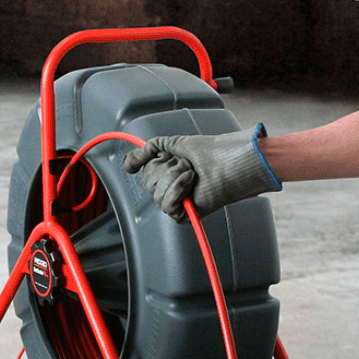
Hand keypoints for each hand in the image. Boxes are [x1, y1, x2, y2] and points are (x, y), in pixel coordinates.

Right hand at [122, 124, 279, 221]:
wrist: (230, 162)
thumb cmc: (214, 153)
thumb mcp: (175, 144)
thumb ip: (150, 149)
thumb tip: (128, 162)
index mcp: (170, 171)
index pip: (144, 171)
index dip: (147, 162)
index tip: (155, 159)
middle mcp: (173, 187)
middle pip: (147, 182)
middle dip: (167, 168)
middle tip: (186, 164)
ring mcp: (179, 201)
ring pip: (156, 194)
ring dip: (175, 177)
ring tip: (192, 173)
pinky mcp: (186, 214)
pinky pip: (166, 206)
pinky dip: (177, 190)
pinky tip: (191, 183)